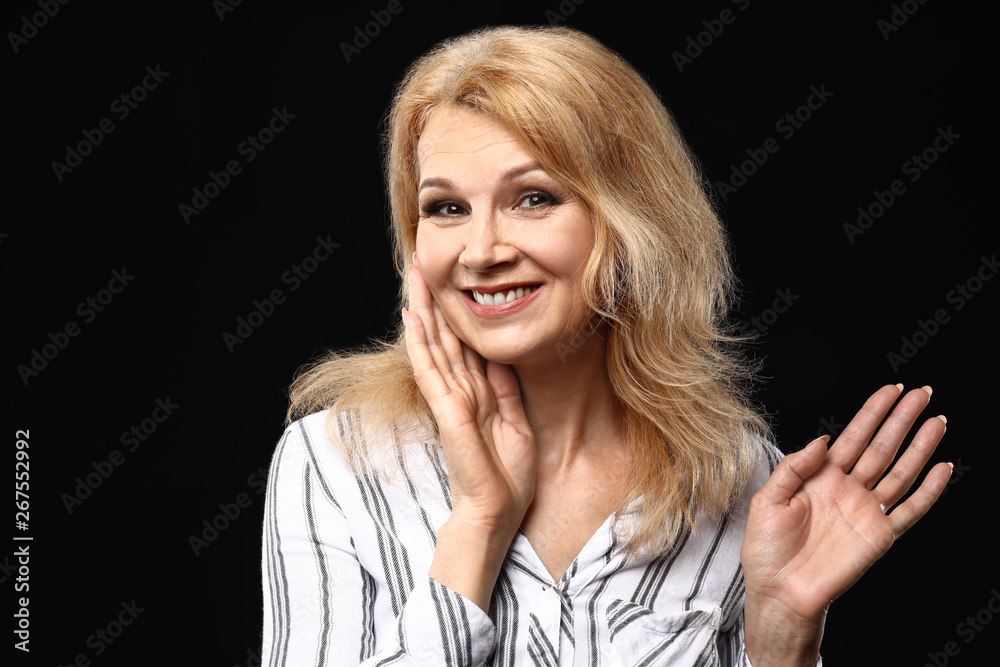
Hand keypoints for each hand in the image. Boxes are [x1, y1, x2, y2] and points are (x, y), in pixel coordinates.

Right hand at [402, 261, 535, 539]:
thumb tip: (499, 358)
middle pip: (444, 338)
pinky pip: (431, 370)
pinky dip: (420, 343)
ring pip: (433, 346)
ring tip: (414, 276)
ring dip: (423, 310)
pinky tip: (412, 318)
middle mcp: (460, 392)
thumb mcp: (516, 424)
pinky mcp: (447, 411)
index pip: (463, 346)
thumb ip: (505, 391)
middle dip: (434, 301)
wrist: (497, 514)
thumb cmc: (506, 479)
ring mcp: (450, 400)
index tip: (452, 283)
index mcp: (478, 395)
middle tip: (422, 264)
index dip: (456, 314)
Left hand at [741, 384, 951, 662]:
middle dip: (902, 419)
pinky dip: (929, 491)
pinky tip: (942, 468)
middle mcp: (847, 489)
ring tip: (937, 421)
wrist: (778, 591)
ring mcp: (865, 511)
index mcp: (820, 476)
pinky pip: (910, 510)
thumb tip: (823, 438)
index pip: (852, 436)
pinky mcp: (879, 536)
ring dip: (920, 447)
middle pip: (882, 446)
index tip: (891, 389)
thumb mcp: (767, 498)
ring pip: (900, 471)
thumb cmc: (766, 549)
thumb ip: (794, 466)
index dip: (872, 412)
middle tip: (923, 393)